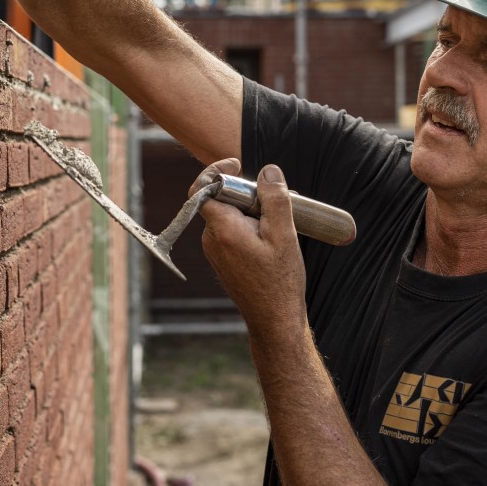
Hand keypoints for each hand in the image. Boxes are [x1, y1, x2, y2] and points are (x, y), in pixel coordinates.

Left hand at [193, 160, 306, 338]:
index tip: (237, 165)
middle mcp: (212, 239)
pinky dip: (251, 227)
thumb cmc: (280, 281)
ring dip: (254, 212)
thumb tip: (267, 171)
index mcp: (222, 229)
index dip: (216, 172)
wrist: (274, 320)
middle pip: (223, 200)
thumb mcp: (284, 235)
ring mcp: (216, 251)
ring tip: (282, 225)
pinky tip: (274, 239)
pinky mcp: (224, 259)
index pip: (203, 189)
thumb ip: (274, 199)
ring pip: (230, 216)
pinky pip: (233, 231)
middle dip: (249, 194)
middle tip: (278, 200)